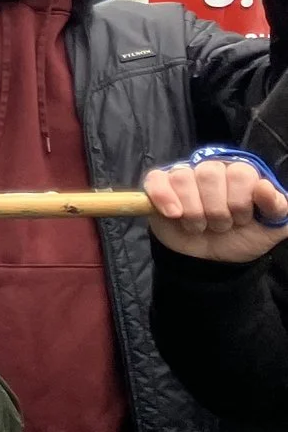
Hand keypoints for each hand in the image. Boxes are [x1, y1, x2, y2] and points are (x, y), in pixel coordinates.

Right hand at [146, 156, 287, 262]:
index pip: (240, 172)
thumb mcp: (272, 227)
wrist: (211, 261)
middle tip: (221, 226)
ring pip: (183, 179)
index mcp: (240, 174)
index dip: (241, 201)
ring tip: (200, 227)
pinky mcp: (158, 187)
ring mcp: (183, 177)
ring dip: (193, 213)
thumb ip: (279, 207)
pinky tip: (174, 215)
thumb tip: (264, 187)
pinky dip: (163, 198)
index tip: (243, 219)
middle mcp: (211, 170)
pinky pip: (156, 181)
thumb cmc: (242, 238)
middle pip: (209, 173)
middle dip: (217, 211)